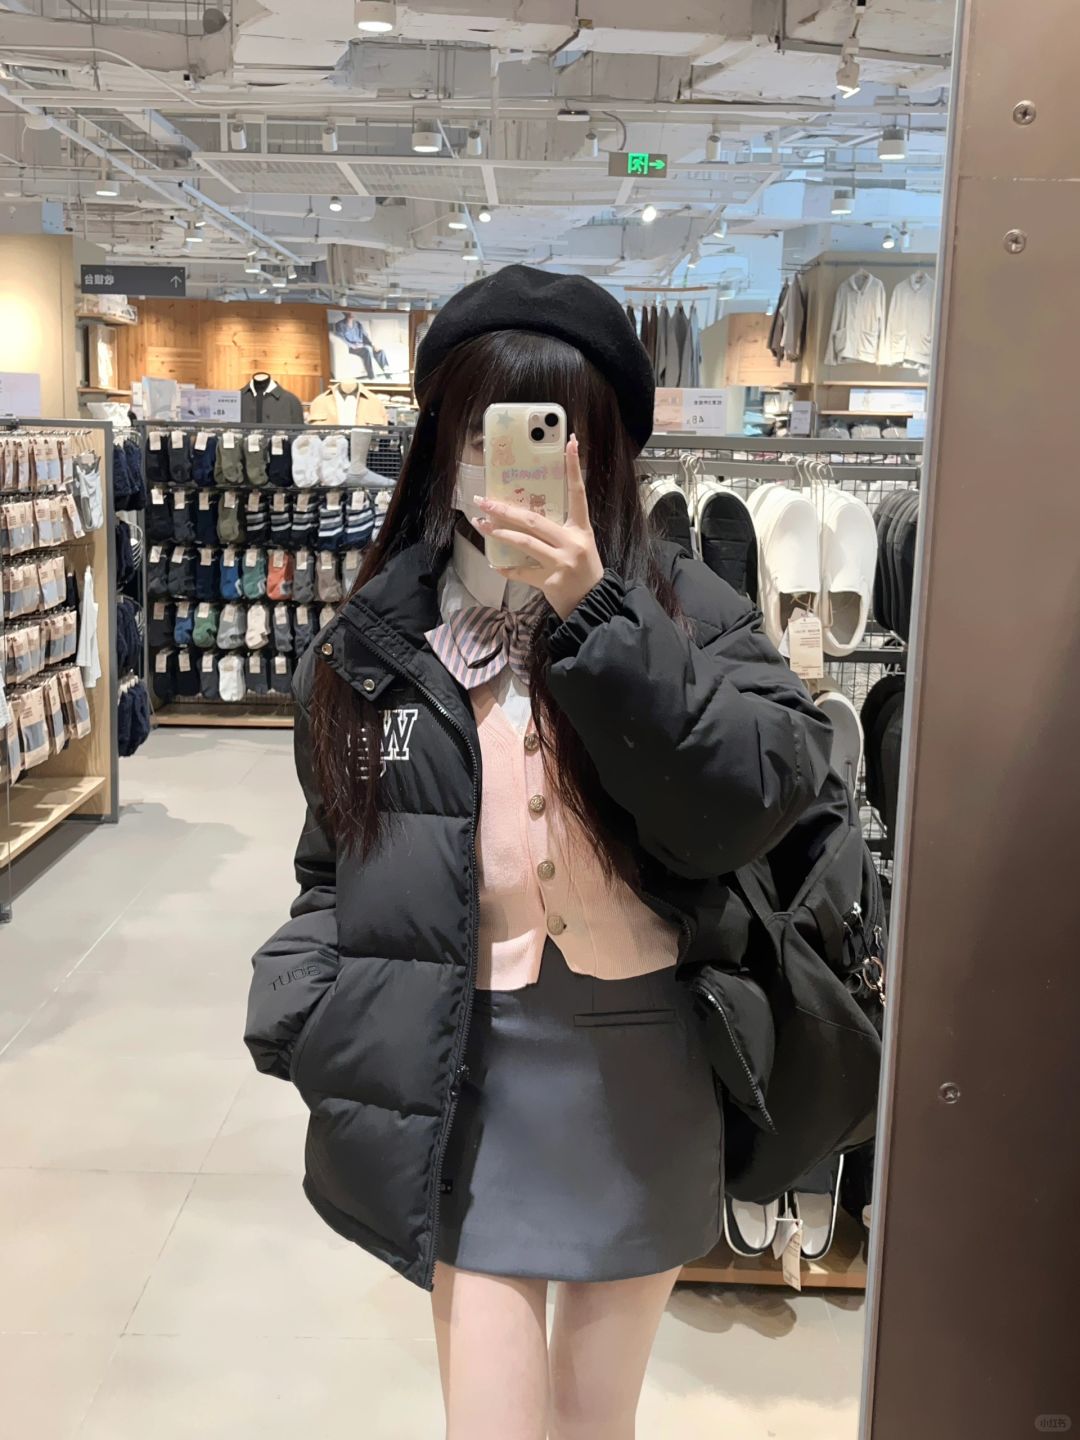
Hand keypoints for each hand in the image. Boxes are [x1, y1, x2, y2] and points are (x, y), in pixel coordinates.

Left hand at [472, 435, 604, 620]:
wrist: (594, 606)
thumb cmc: (584, 573)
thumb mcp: (579, 546)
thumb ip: (559, 531)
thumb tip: (525, 517)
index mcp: (582, 529)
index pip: (578, 493)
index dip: (574, 468)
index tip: (570, 443)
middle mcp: (572, 542)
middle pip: (533, 519)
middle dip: (504, 509)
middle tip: (483, 500)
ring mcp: (562, 562)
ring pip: (524, 541)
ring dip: (499, 533)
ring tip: (481, 524)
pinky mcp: (551, 581)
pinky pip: (521, 571)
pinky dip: (506, 568)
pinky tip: (495, 562)